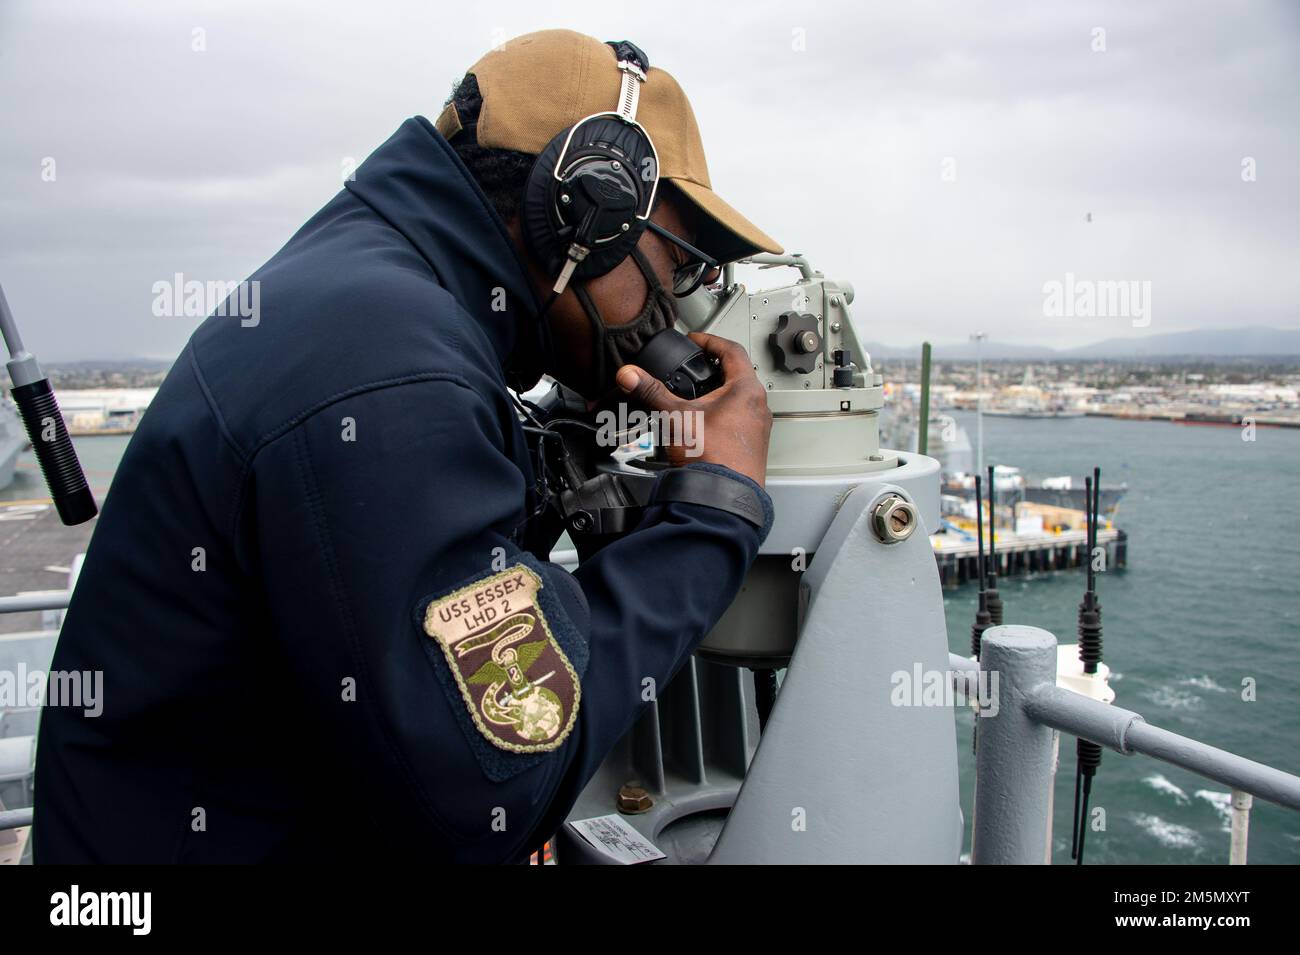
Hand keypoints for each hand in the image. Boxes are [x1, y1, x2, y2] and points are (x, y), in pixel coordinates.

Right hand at [615, 332, 771, 487]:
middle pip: (736, 375)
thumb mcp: (675, 418)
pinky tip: (701, 426)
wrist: (723, 498)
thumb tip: (631, 375)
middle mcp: (757, 407)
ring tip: (694, 397)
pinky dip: (719, 416)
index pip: (731, 350)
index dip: (710, 340)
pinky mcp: (750, 446)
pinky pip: (736, 421)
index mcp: (746, 390)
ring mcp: (756, 428)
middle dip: (712, 369)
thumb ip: (651, 393)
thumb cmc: (712, 458)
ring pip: (737, 400)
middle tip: (694, 366)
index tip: (695, 340)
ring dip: (716, 394)